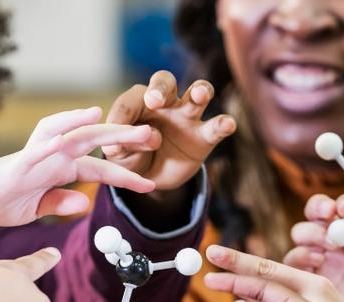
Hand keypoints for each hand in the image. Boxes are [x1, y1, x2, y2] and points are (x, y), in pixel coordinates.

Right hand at [0, 107, 155, 225]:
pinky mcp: (16, 165)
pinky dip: (54, 139)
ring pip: (68, 135)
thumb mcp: (35, 210)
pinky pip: (37, 149)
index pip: (100, 170)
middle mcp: (52, 158)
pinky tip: (72, 132)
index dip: (126, 176)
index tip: (152, 185)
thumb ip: (59, 204)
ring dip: (90, 126)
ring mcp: (35, 158)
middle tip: (153, 136)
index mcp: (59, 171)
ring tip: (111, 118)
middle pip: (92, 143)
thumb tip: (83, 204)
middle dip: (122, 140)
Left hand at [104, 71, 236, 191]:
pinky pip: (217, 126)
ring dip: (200, 91)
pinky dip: (223, 123)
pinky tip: (228, 124)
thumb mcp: (120, 157)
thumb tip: (117, 144)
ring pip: (197, 93)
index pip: (132, 100)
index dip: (123, 113)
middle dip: (160, 88)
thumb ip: (119, 148)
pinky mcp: (204, 137)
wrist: (154, 177)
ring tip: (199, 96)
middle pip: (166, 81)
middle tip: (154, 101)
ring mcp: (188, 117)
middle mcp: (165, 103)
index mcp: (139, 103)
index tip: (115, 129)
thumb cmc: (133, 157)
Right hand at [286, 195, 343, 301]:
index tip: (340, 207)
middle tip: (328, 224)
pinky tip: (317, 263)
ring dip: (308, 239)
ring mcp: (323, 269)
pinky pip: (294, 271)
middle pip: (311, 222)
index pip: (335, 209)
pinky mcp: (313, 291)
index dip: (332, 204)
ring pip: (299, 242)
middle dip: (316, 218)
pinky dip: (299, 260)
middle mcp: (336, 248)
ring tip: (325, 249)